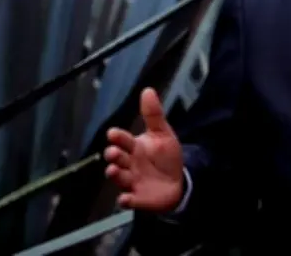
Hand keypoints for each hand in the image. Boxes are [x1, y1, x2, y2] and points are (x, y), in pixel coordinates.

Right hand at [104, 88, 184, 211]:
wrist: (177, 181)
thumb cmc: (165, 156)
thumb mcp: (163, 134)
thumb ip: (154, 115)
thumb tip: (148, 90)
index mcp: (134, 147)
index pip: (123, 140)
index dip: (118, 137)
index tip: (113, 134)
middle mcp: (129, 164)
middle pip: (117, 159)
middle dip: (113, 156)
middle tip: (113, 152)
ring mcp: (132, 181)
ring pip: (119, 178)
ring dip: (114, 175)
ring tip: (113, 170)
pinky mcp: (138, 198)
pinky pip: (128, 200)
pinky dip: (125, 200)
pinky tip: (125, 198)